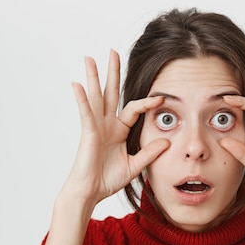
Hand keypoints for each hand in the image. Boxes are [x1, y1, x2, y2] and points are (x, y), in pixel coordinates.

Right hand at [64, 50, 168, 206]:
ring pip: (96, 97)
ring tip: (90, 58)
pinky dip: (82, 99)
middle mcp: (106, 124)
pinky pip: (86, 113)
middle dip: (112, 73)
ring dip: (93, 77)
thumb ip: (150, 152)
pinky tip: (78, 84)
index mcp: (118, 130)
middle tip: (113, 52)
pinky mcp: (88, 133)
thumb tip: (167, 141)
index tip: (161, 97)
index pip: (134, 109)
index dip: (147, 102)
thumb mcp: (135, 165)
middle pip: (110, 93)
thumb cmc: (107, 180)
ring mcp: (96, 127)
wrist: (90, 192)